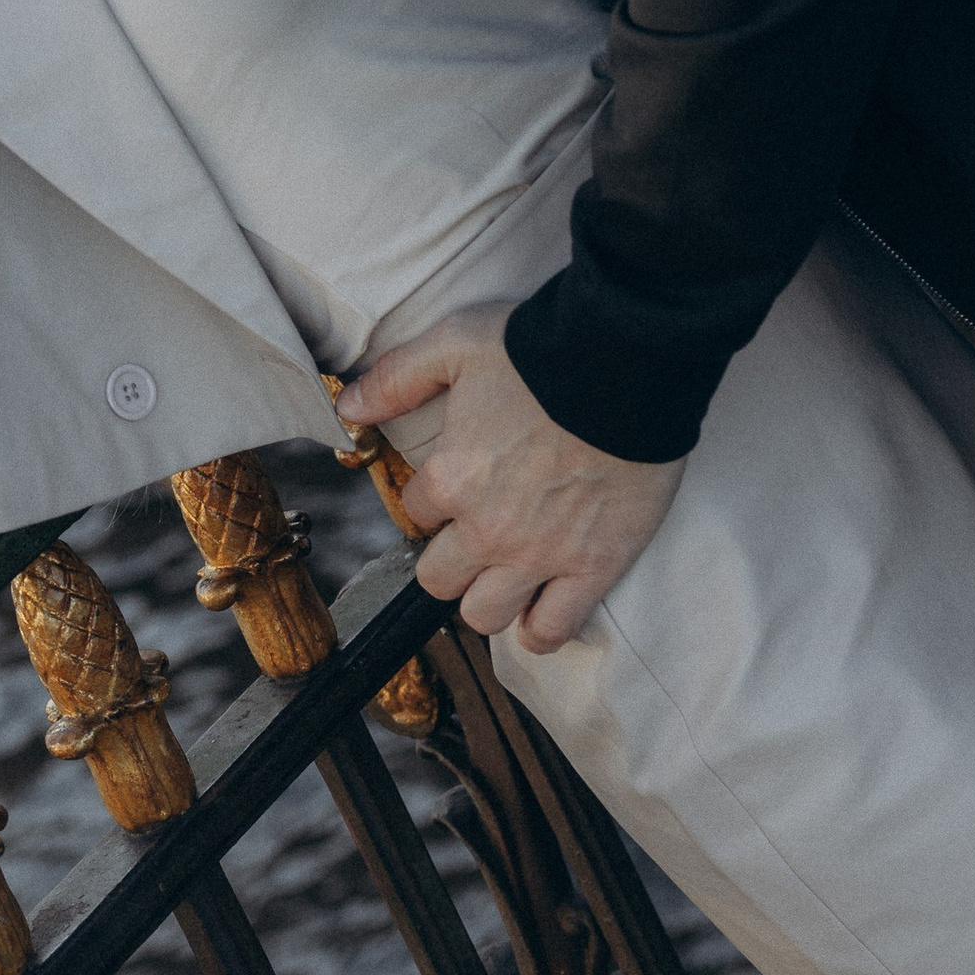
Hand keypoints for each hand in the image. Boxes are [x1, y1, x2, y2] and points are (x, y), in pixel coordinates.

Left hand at [339, 305, 681, 654]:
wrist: (627, 366)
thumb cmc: (538, 350)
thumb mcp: (452, 344)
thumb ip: (395, 379)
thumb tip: (348, 407)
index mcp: (450, 477)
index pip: (417, 511)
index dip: (436, 497)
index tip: (459, 482)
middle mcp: (486, 528)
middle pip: (438, 578)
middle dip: (449, 559)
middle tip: (476, 535)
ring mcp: (539, 555)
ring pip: (485, 615)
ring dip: (487, 599)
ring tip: (504, 575)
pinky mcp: (592, 568)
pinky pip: (553, 629)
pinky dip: (542, 629)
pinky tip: (540, 610)